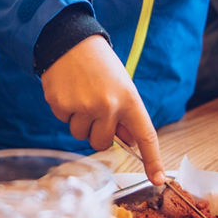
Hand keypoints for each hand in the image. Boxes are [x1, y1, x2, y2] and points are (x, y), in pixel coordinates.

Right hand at [40, 35, 165, 184]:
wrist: (69, 39)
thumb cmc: (98, 63)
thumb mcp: (121, 84)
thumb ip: (125, 114)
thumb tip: (128, 142)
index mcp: (128, 99)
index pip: (145, 135)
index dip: (152, 159)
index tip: (157, 179)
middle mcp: (108, 106)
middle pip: (101, 143)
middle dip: (97, 131)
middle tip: (94, 107)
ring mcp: (83, 106)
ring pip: (80, 135)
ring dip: (80, 121)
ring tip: (80, 94)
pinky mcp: (61, 105)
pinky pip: (64, 121)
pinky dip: (65, 109)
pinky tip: (67, 89)